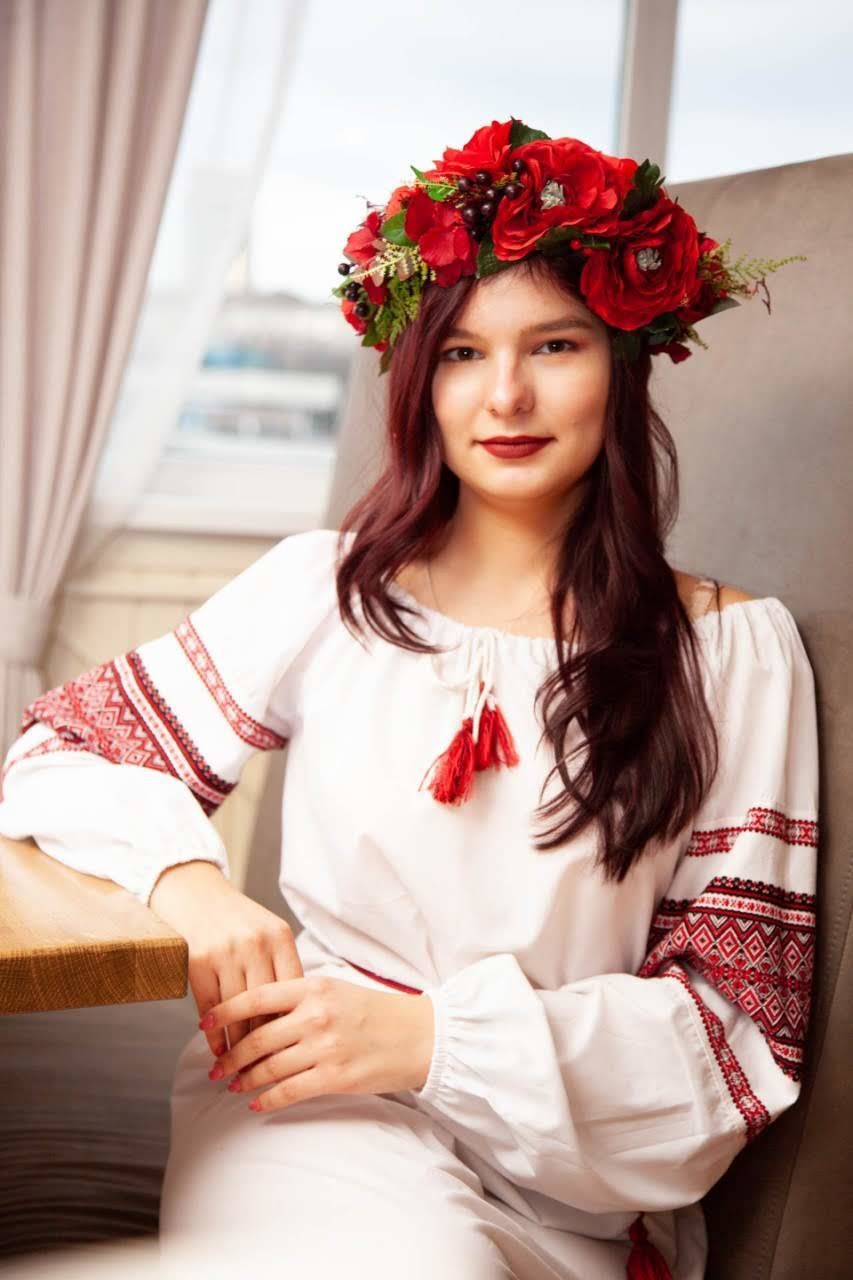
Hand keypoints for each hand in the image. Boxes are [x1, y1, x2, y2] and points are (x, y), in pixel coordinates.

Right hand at [148, 859, 303, 1057]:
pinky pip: (210, 1007)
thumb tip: (294, 1020)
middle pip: (267, 1006)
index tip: (297, 1053)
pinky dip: (215, 1035)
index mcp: (279, 937)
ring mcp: (226, 952)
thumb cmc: (236, 918)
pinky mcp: (198, 961)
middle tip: (269, 1072)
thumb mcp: (267, 933)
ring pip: (238, 1012)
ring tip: (242, 1070)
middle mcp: (255, 944)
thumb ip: (281, 967)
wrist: (193, 891)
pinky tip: (218, 1051)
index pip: (293, 991)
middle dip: (268, 1044)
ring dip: (239, 1047)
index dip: (294, 1025)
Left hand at [201, 974, 435, 1112]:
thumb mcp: (337, 990)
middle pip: (256, 1037)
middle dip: (229, 1055)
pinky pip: (289, 1091)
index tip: (204, 1022)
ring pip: (268, 1067)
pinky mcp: (335, 1077)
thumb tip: (260, 1012)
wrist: (419, 1035)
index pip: (257, 997)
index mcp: (314, 988)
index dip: (225, 1011)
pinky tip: (255, 1102)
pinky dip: (267, 1099)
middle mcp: (316, 1016)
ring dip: (244, 1079)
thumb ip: (300, 998)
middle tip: (213, 1067)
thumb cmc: (376, 1011)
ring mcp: (324, 1048)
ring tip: (231, 1086)